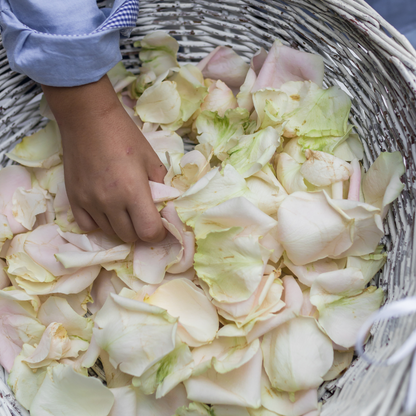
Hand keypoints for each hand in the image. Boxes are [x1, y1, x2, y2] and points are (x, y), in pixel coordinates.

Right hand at [42, 75, 166, 242]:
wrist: (88, 119)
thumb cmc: (125, 136)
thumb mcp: (151, 158)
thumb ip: (161, 186)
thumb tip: (165, 206)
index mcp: (133, 191)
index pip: (149, 232)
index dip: (158, 233)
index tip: (160, 226)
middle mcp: (110, 202)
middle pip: (129, 236)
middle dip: (141, 230)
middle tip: (143, 216)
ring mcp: (89, 202)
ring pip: (110, 233)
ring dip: (121, 227)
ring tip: (125, 210)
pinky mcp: (74, 199)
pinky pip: (88, 226)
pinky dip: (99, 224)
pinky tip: (105, 210)